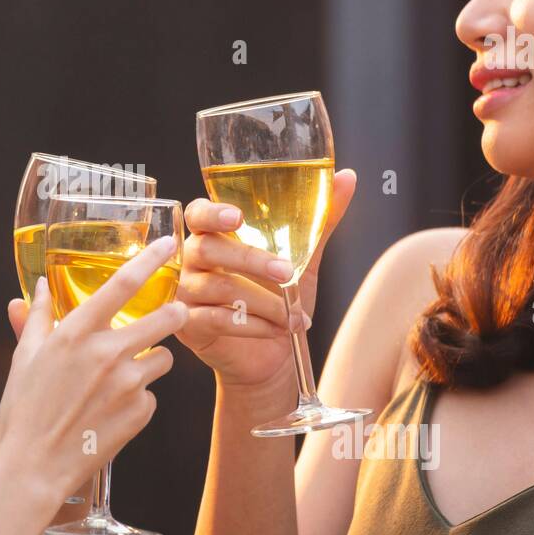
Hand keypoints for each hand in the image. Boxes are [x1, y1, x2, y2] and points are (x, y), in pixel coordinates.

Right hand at [0, 235, 186, 507]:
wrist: (33, 467)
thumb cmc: (23, 410)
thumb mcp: (25, 357)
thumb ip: (37, 317)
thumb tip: (41, 286)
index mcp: (77, 333)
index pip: (124, 283)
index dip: (151, 260)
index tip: (170, 243)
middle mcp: (107, 353)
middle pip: (167, 318)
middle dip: (176, 313)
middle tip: (175, 313)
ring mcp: (128, 385)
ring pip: (163, 358)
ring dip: (151, 361)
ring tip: (122, 377)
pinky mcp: (141, 413)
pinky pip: (151, 395)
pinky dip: (138, 398)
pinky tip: (111, 409)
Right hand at [175, 168, 355, 391]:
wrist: (272, 356)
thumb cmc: (280, 299)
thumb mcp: (304, 259)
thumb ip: (319, 220)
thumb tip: (347, 178)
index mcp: (213, 236)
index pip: (198, 213)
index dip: (213, 213)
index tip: (238, 218)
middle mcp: (193, 262)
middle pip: (207, 249)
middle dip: (250, 260)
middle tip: (288, 272)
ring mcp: (186, 295)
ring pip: (217, 288)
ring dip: (262, 301)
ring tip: (291, 314)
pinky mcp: (188, 327)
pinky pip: (214, 320)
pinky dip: (251, 325)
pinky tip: (275, 329)